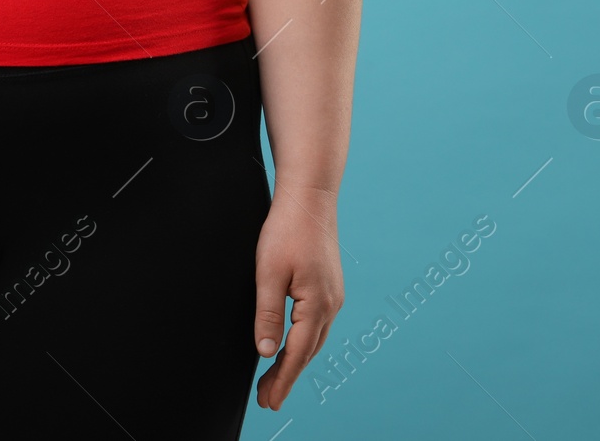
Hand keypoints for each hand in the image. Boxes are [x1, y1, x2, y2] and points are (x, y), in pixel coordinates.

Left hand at [253, 182, 343, 409]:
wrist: (310, 197)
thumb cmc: (287, 230)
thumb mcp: (268, 273)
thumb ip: (267, 314)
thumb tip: (266, 351)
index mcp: (317, 305)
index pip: (297, 354)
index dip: (282, 380)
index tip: (269, 402)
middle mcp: (331, 304)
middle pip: (308, 352)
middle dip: (287, 377)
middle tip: (267, 400)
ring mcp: (333, 296)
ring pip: (314, 340)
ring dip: (295, 361)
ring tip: (273, 379)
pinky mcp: (329, 287)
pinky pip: (317, 325)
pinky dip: (303, 342)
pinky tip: (292, 345)